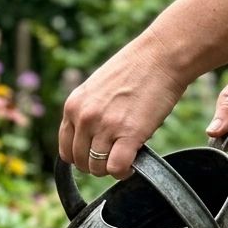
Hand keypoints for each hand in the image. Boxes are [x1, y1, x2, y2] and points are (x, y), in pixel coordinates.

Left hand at [59, 33, 190, 179]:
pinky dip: (123, 172)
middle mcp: (85, 118)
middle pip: (81, 162)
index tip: (96, 155)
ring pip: (97, 168)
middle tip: (114, 156)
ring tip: (125, 159)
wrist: (162, 55)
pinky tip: (132, 165)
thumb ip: (87, 113)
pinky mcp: (129, 134)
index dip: (81, 157)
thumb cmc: (135, 70)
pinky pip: (116, 168)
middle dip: (97, 164)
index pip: (66, 149)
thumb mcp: (96, 89)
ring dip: (110, 169)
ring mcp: (105, 126)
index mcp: (73, 106)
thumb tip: (89, 142)